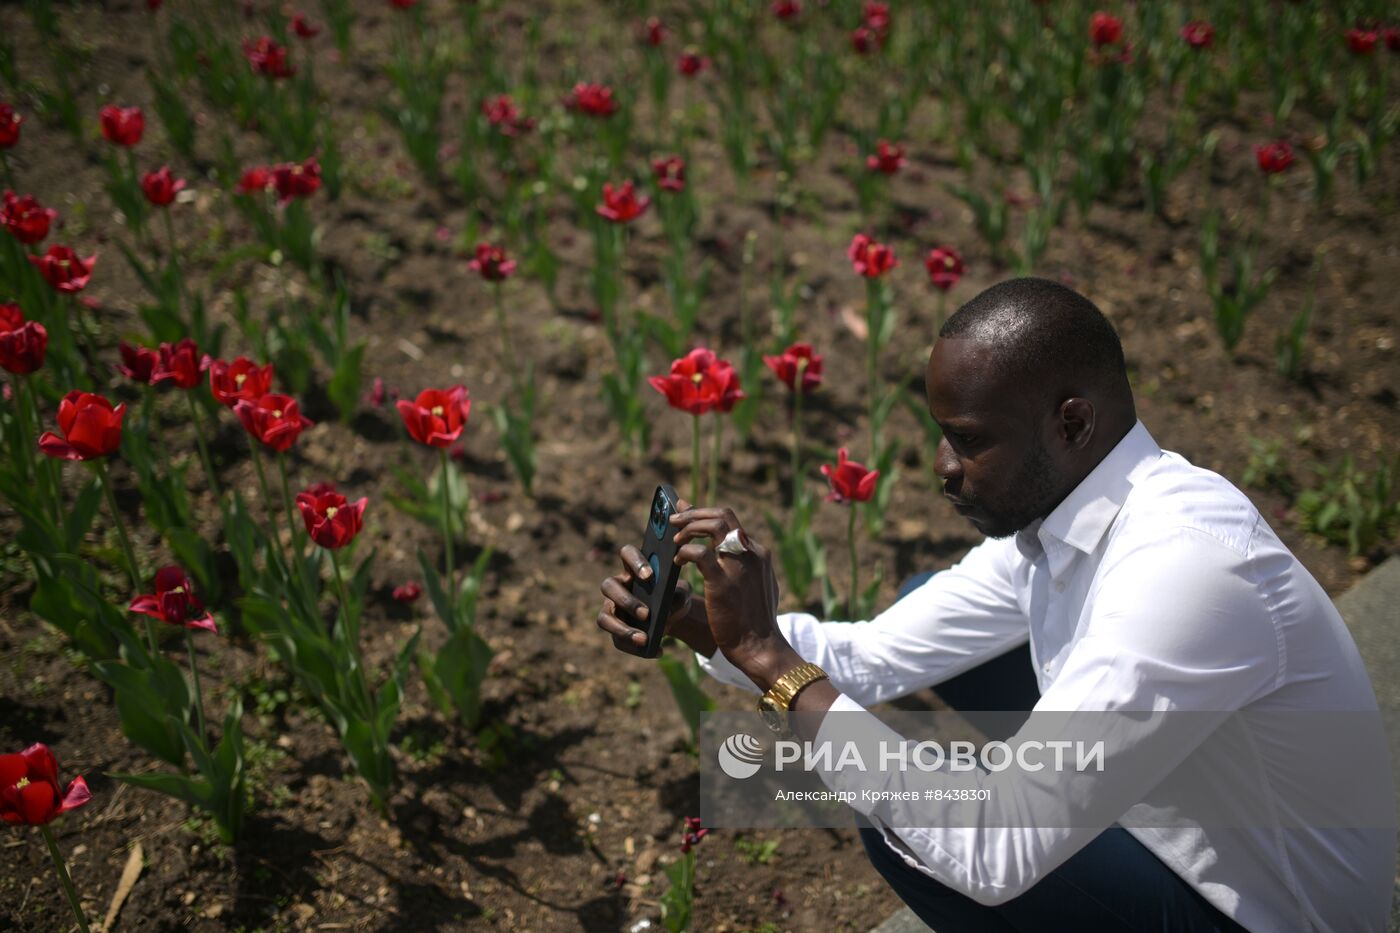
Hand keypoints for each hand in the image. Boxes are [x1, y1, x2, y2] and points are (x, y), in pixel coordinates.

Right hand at [597, 542, 714, 656]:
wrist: (674, 616)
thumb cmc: (674, 597)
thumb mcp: (682, 594)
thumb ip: (679, 594)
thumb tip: (668, 605)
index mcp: (633, 569)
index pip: (626, 553)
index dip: (634, 562)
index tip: (650, 575)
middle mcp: (618, 586)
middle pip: (608, 586)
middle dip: (627, 601)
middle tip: (647, 614)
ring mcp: (612, 609)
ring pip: (604, 618)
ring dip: (623, 629)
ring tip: (644, 639)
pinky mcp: (615, 630)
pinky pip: (617, 640)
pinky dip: (635, 648)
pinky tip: (657, 650)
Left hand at [669, 502, 797, 691]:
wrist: (759, 646)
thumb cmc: (753, 620)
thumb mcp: (757, 586)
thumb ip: (745, 565)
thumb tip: (727, 552)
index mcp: (759, 553)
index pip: (730, 522)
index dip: (705, 514)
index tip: (686, 512)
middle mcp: (752, 553)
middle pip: (722, 515)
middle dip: (694, 513)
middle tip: (674, 520)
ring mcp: (738, 566)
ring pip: (712, 526)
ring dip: (688, 527)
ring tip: (674, 539)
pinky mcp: (722, 581)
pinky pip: (699, 553)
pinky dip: (685, 551)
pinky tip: (678, 561)